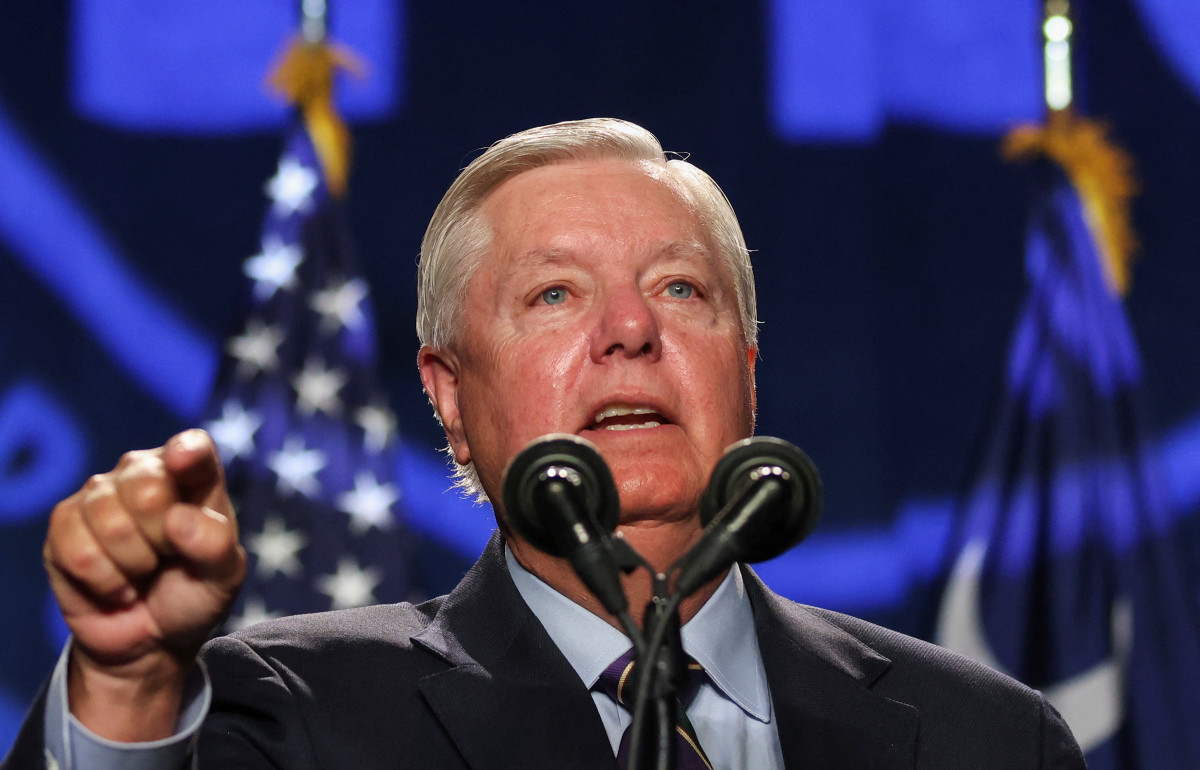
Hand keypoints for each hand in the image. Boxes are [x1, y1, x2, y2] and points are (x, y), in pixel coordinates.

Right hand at [43, 429, 245, 739]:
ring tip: (143, 572)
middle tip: (168, 557)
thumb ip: (216, 544)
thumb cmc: (193, 595)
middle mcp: (145, 473)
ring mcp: (100, 495)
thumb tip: (178, 518)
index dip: (187, 451)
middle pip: (147, 487)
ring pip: (109, 520)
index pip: (193, 448)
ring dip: (133, 564)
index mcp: (193, 476)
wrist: (150, 641)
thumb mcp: (223, 577)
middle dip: (162, 538)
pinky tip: (116, 585)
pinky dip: (104, 580)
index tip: (182, 458)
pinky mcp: (64, 524)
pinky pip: (78, 550)